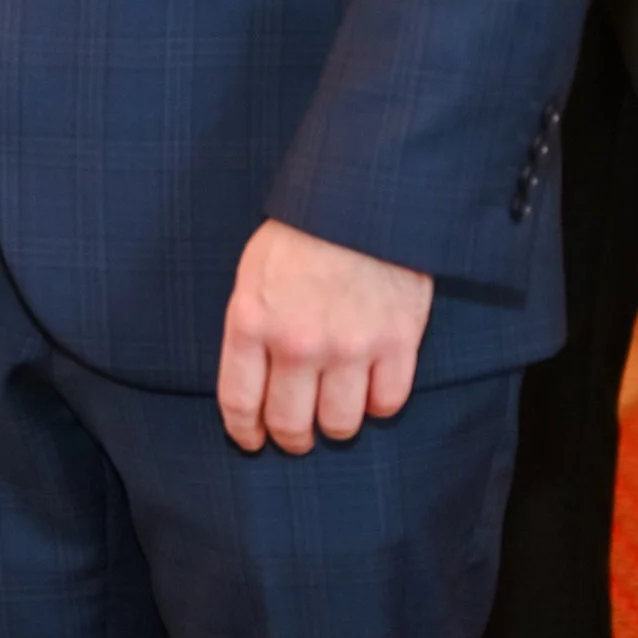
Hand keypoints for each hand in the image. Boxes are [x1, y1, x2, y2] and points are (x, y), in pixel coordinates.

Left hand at [217, 219, 432, 453]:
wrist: (362, 198)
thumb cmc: (301, 232)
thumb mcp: (253, 273)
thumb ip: (250, 326)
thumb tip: (252, 377)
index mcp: (252, 322)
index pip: (240, 403)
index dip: (245, 432)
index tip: (253, 440)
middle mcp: (297, 344)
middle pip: (290, 424)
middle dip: (292, 439)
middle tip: (297, 437)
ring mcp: (349, 346)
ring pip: (341, 423)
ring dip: (336, 426)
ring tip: (336, 414)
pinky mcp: (396, 342)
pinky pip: (387, 402)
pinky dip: (379, 405)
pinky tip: (372, 391)